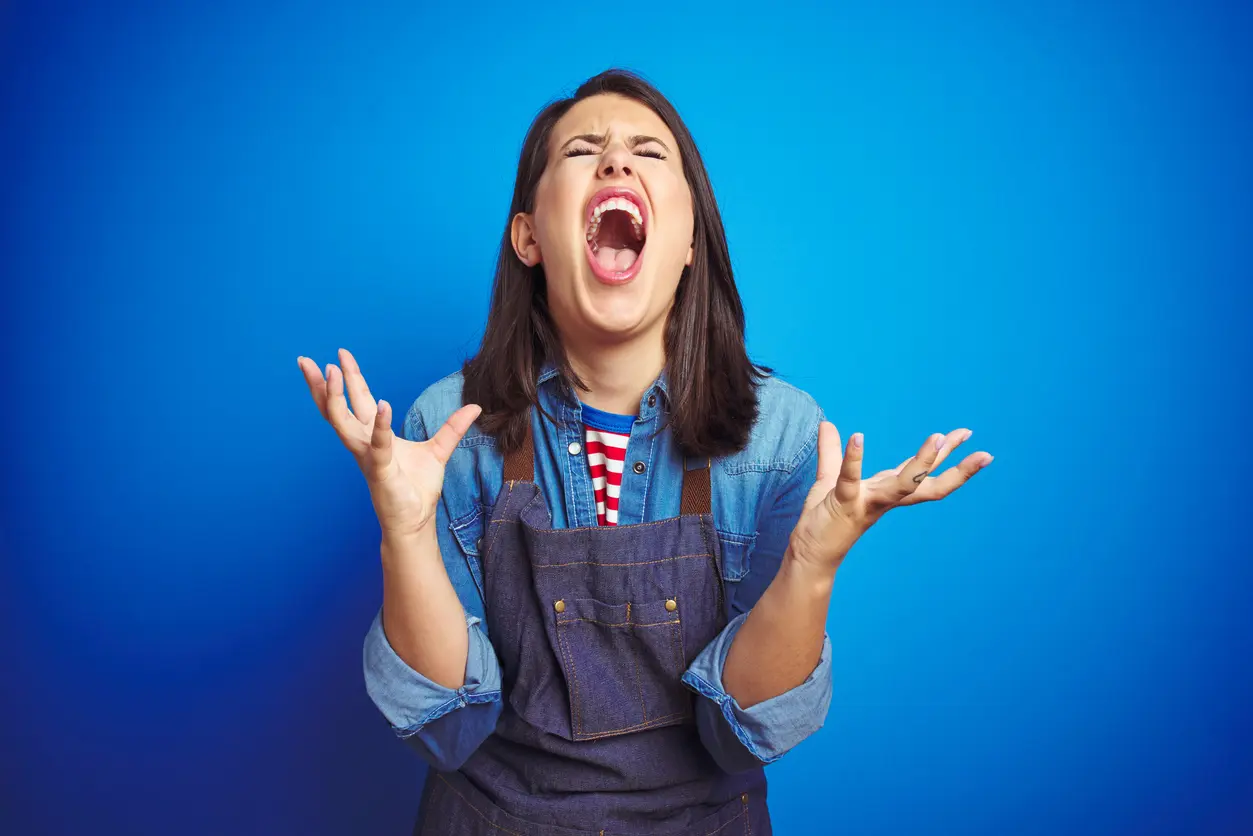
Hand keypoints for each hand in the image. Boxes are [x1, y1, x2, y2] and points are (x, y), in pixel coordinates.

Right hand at [296, 348, 480, 537]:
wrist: (415, 520)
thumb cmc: (417, 487)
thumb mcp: (438, 450)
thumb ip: (453, 428)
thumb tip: (475, 407)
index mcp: (373, 435)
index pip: (358, 400)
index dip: (349, 378)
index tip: (339, 356)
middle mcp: (364, 443)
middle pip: (337, 408)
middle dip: (323, 384)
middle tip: (307, 360)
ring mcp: (368, 456)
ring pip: (343, 423)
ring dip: (335, 397)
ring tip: (332, 372)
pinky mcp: (381, 470)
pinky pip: (378, 445)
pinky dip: (380, 426)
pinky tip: (383, 404)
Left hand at [787, 424, 992, 575]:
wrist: (810, 555)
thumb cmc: (824, 520)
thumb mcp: (830, 479)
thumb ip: (831, 452)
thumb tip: (827, 424)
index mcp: (886, 491)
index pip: (920, 470)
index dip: (943, 452)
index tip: (966, 434)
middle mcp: (884, 498)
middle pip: (928, 484)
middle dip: (957, 470)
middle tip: (985, 455)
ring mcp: (867, 502)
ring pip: (902, 484)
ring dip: (921, 462)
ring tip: (937, 437)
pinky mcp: (843, 504)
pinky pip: (851, 479)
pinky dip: (855, 459)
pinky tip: (858, 437)